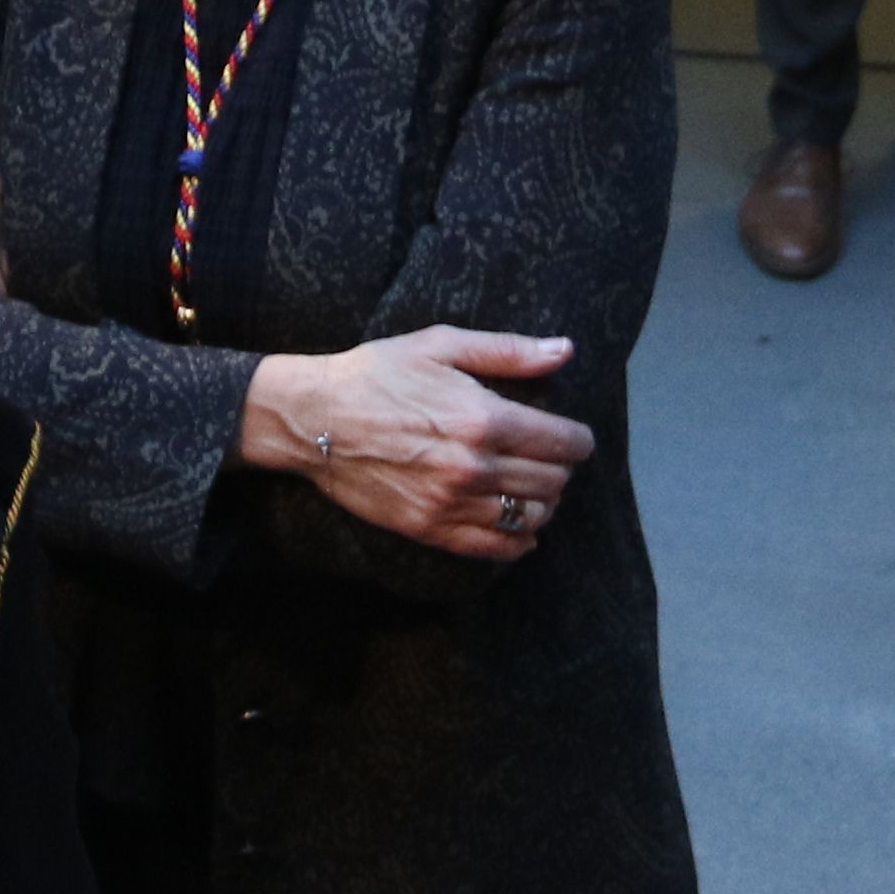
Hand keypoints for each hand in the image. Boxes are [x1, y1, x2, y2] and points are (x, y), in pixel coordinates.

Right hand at [240, 328, 592, 560]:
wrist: (316, 419)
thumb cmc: (377, 374)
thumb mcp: (441, 345)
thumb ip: (509, 351)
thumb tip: (565, 350)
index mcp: (483, 419)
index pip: (563, 442)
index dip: (579, 440)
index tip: (573, 436)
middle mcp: (474, 467)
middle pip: (552, 481)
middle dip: (561, 468)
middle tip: (548, 456)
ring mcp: (452, 504)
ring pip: (530, 517)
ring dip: (543, 502)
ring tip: (531, 486)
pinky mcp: (430, 528)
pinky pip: (496, 548)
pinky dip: (519, 541)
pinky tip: (519, 526)